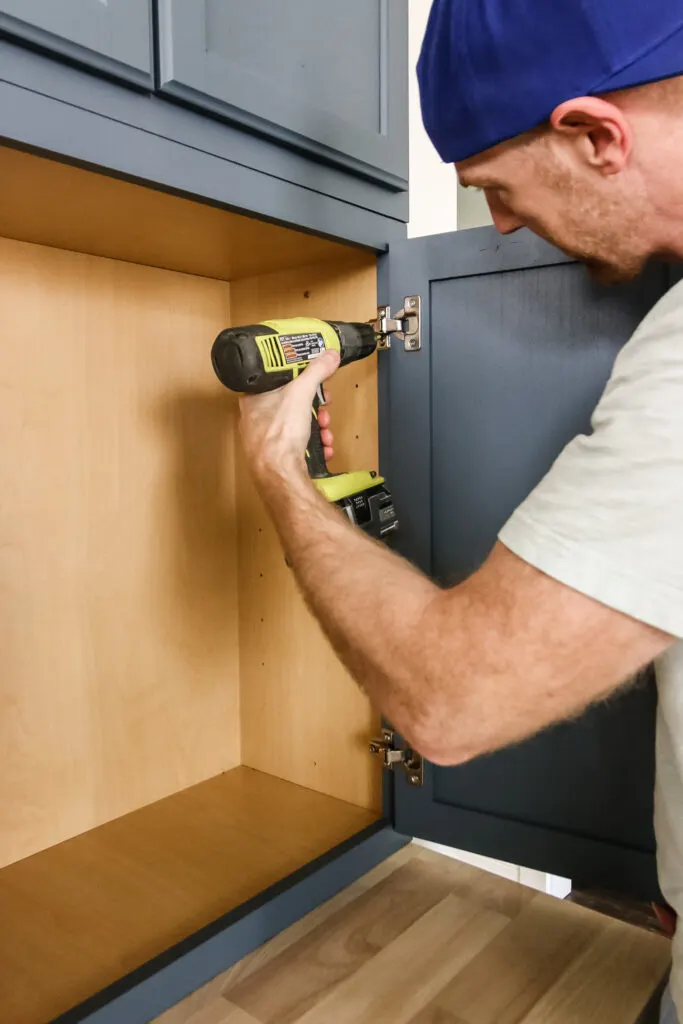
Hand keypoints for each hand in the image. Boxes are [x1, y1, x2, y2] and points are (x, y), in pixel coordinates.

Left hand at [239, 350, 339, 489]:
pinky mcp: (276, 455)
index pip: (278, 380)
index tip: (315, 381)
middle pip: (291, 403)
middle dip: (314, 408)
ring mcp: (265, 438)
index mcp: (253, 397)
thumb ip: (316, 371)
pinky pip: (297, 443)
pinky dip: (314, 444)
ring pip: (297, 424)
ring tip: (326, 431)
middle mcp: (256, 417)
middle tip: (324, 408)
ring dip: (318, 427)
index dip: (300, 379)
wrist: (278, 472)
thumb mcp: (301, 392)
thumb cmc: (279, 432)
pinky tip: (323, 447)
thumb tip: (329, 355)